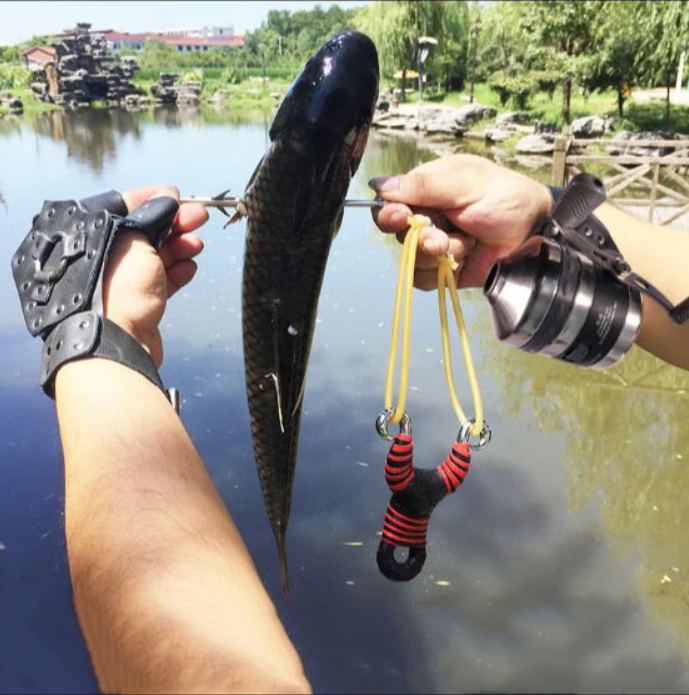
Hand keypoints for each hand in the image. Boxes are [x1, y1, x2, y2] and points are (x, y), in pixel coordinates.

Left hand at [103, 185, 207, 366]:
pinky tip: (189, 267)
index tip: (179, 196)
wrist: (115, 342)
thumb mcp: (134, 238)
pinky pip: (160, 281)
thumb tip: (167, 195)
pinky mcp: (136, 304)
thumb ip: (151, 213)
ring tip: (196, 246)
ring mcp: (118, 282)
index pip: (123, 206)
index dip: (154, 199)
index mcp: (86, 237)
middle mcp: (99, 258)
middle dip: (174, 224)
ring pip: (154, 256)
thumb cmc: (115, 288)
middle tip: (200, 218)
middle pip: (143, 232)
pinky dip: (176, 272)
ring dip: (179, 247)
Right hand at [370, 154, 551, 289]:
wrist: (536, 233)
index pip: (388, 204)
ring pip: (411, 260)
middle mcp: (426, 218)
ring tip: (467, 243)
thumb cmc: (507, 198)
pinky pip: (423, 279)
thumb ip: (423, 186)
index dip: (389, 214)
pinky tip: (465, 260)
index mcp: (425, 190)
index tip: (400, 217)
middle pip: (397, 235)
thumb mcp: (465, 183)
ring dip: (439, 255)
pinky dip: (441, 273)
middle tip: (442, 237)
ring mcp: (434, 245)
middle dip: (421, 239)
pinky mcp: (442, 270)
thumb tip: (379, 186)